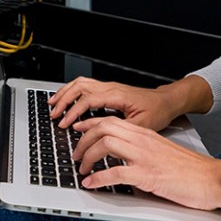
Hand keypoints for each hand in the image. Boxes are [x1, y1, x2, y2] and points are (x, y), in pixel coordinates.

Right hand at [48, 75, 211, 132]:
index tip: (65, 124)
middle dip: (64, 101)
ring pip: (80, 83)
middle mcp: (111, 88)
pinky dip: (72, 91)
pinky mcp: (109, 90)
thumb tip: (100, 137)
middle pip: (79, 87)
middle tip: (53, 115)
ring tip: (53, 105)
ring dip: (65, 93)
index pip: (88, 100)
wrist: (167, 101)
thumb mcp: (142, 125)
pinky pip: (86, 86)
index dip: (74, 112)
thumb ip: (120, 130)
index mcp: (117, 95)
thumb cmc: (158, 111)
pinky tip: (67, 99)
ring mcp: (109, 87)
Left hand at [72, 118, 220, 210]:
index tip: (78, 132)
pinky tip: (91, 184)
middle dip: (83, 141)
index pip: (111, 120)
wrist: (213, 179)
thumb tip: (123, 159)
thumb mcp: (162, 153)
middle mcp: (143, 141)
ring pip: (105, 145)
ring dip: (87, 157)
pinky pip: (115, 173)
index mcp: (146, 134)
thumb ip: (143, 151)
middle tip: (75, 155)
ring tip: (81, 169)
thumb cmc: (191, 170)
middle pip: (103, 128)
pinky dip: (98, 178)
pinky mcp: (148, 175)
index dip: (90, 125)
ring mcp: (145, 157)